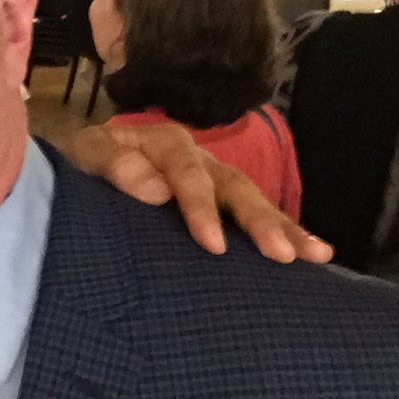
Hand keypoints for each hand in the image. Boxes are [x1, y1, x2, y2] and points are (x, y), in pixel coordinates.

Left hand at [64, 122, 332, 263]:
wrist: (82, 174)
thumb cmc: (84, 168)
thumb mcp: (86, 156)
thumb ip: (112, 164)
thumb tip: (156, 190)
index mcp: (163, 143)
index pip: (187, 171)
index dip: (200, 206)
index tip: (212, 244)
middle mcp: (196, 159)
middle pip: (233, 185)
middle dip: (258, 220)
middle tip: (281, 253)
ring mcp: (213, 182)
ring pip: (252, 201)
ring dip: (282, 227)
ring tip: (312, 255)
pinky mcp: (219, 207)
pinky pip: (254, 218)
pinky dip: (285, 232)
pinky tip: (315, 256)